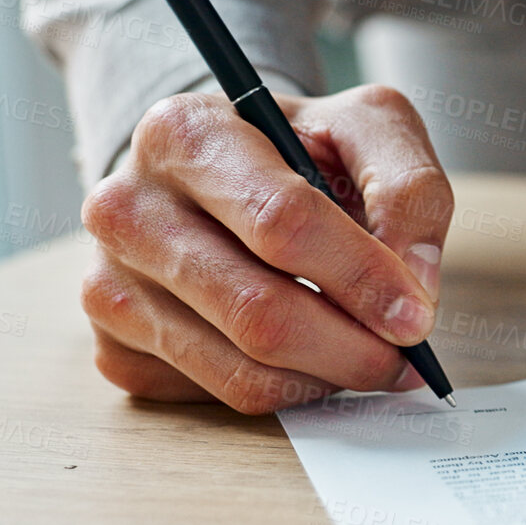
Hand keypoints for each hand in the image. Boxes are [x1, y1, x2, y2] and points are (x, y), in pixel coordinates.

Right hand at [80, 84, 452, 413]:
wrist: (224, 169)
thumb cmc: (300, 149)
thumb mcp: (367, 129)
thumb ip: (409, 189)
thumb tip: (415, 287)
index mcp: (185, 133)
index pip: (281, 222)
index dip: (362, 278)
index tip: (416, 318)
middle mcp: (127, 208)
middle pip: (257, 311)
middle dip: (353, 348)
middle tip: (405, 358)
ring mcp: (109, 283)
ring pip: (241, 370)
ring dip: (327, 377)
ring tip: (368, 355)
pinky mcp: (116, 345)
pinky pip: (219, 396)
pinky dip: (286, 389)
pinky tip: (309, 354)